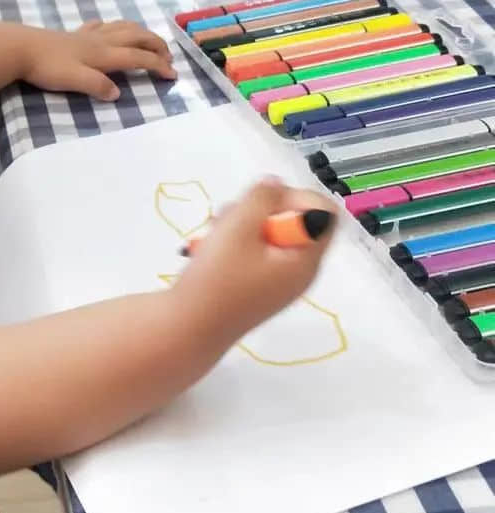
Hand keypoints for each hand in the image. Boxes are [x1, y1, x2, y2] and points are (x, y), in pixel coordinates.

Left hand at [19, 22, 175, 100]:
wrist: (19, 48)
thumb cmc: (46, 67)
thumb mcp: (74, 81)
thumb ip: (97, 86)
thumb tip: (117, 94)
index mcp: (104, 54)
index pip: (139, 57)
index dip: (158, 65)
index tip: (173, 76)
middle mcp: (100, 41)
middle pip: (137, 36)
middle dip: (157, 45)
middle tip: (169, 57)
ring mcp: (87, 35)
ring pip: (122, 27)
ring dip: (140, 32)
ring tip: (148, 40)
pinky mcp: (73, 34)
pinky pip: (99, 25)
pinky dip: (111, 26)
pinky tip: (107, 29)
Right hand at [173, 179, 337, 336]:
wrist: (188, 327)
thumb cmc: (216, 279)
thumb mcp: (238, 228)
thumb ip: (262, 198)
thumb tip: (276, 184)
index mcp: (305, 259)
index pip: (324, 211)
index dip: (295, 197)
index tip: (262, 204)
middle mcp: (299, 269)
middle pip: (297, 219)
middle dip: (263, 208)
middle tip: (234, 218)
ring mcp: (278, 279)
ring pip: (272, 232)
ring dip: (244, 222)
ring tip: (216, 233)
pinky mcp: (258, 284)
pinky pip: (259, 250)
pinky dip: (238, 241)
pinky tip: (213, 248)